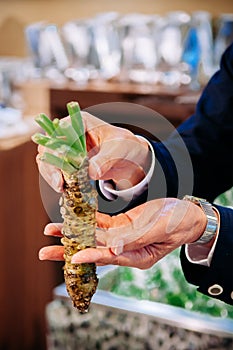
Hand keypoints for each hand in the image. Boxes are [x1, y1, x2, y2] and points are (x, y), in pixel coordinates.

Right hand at [36, 112, 149, 191]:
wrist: (131, 159)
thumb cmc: (126, 146)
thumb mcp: (120, 149)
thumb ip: (106, 158)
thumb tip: (91, 172)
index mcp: (80, 122)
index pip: (61, 130)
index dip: (58, 145)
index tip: (63, 162)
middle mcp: (69, 133)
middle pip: (49, 145)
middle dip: (50, 164)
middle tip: (59, 182)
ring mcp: (67, 149)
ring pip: (47, 159)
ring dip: (51, 174)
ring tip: (61, 187)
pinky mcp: (68, 163)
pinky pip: (55, 171)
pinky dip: (56, 180)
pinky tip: (64, 188)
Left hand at [39, 198, 206, 268]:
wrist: (185, 214)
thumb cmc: (179, 223)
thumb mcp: (160, 229)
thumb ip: (136, 238)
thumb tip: (113, 248)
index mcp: (138, 257)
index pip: (111, 258)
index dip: (92, 257)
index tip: (73, 258)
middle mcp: (126, 250)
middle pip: (94, 250)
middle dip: (68, 251)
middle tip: (44, 253)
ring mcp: (122, 238)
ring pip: (93, 236)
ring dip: (72, 233)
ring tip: (50, 231)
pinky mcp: (121, 226)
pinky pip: (101, 223)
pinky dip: (86, 220)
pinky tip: (71, 217)